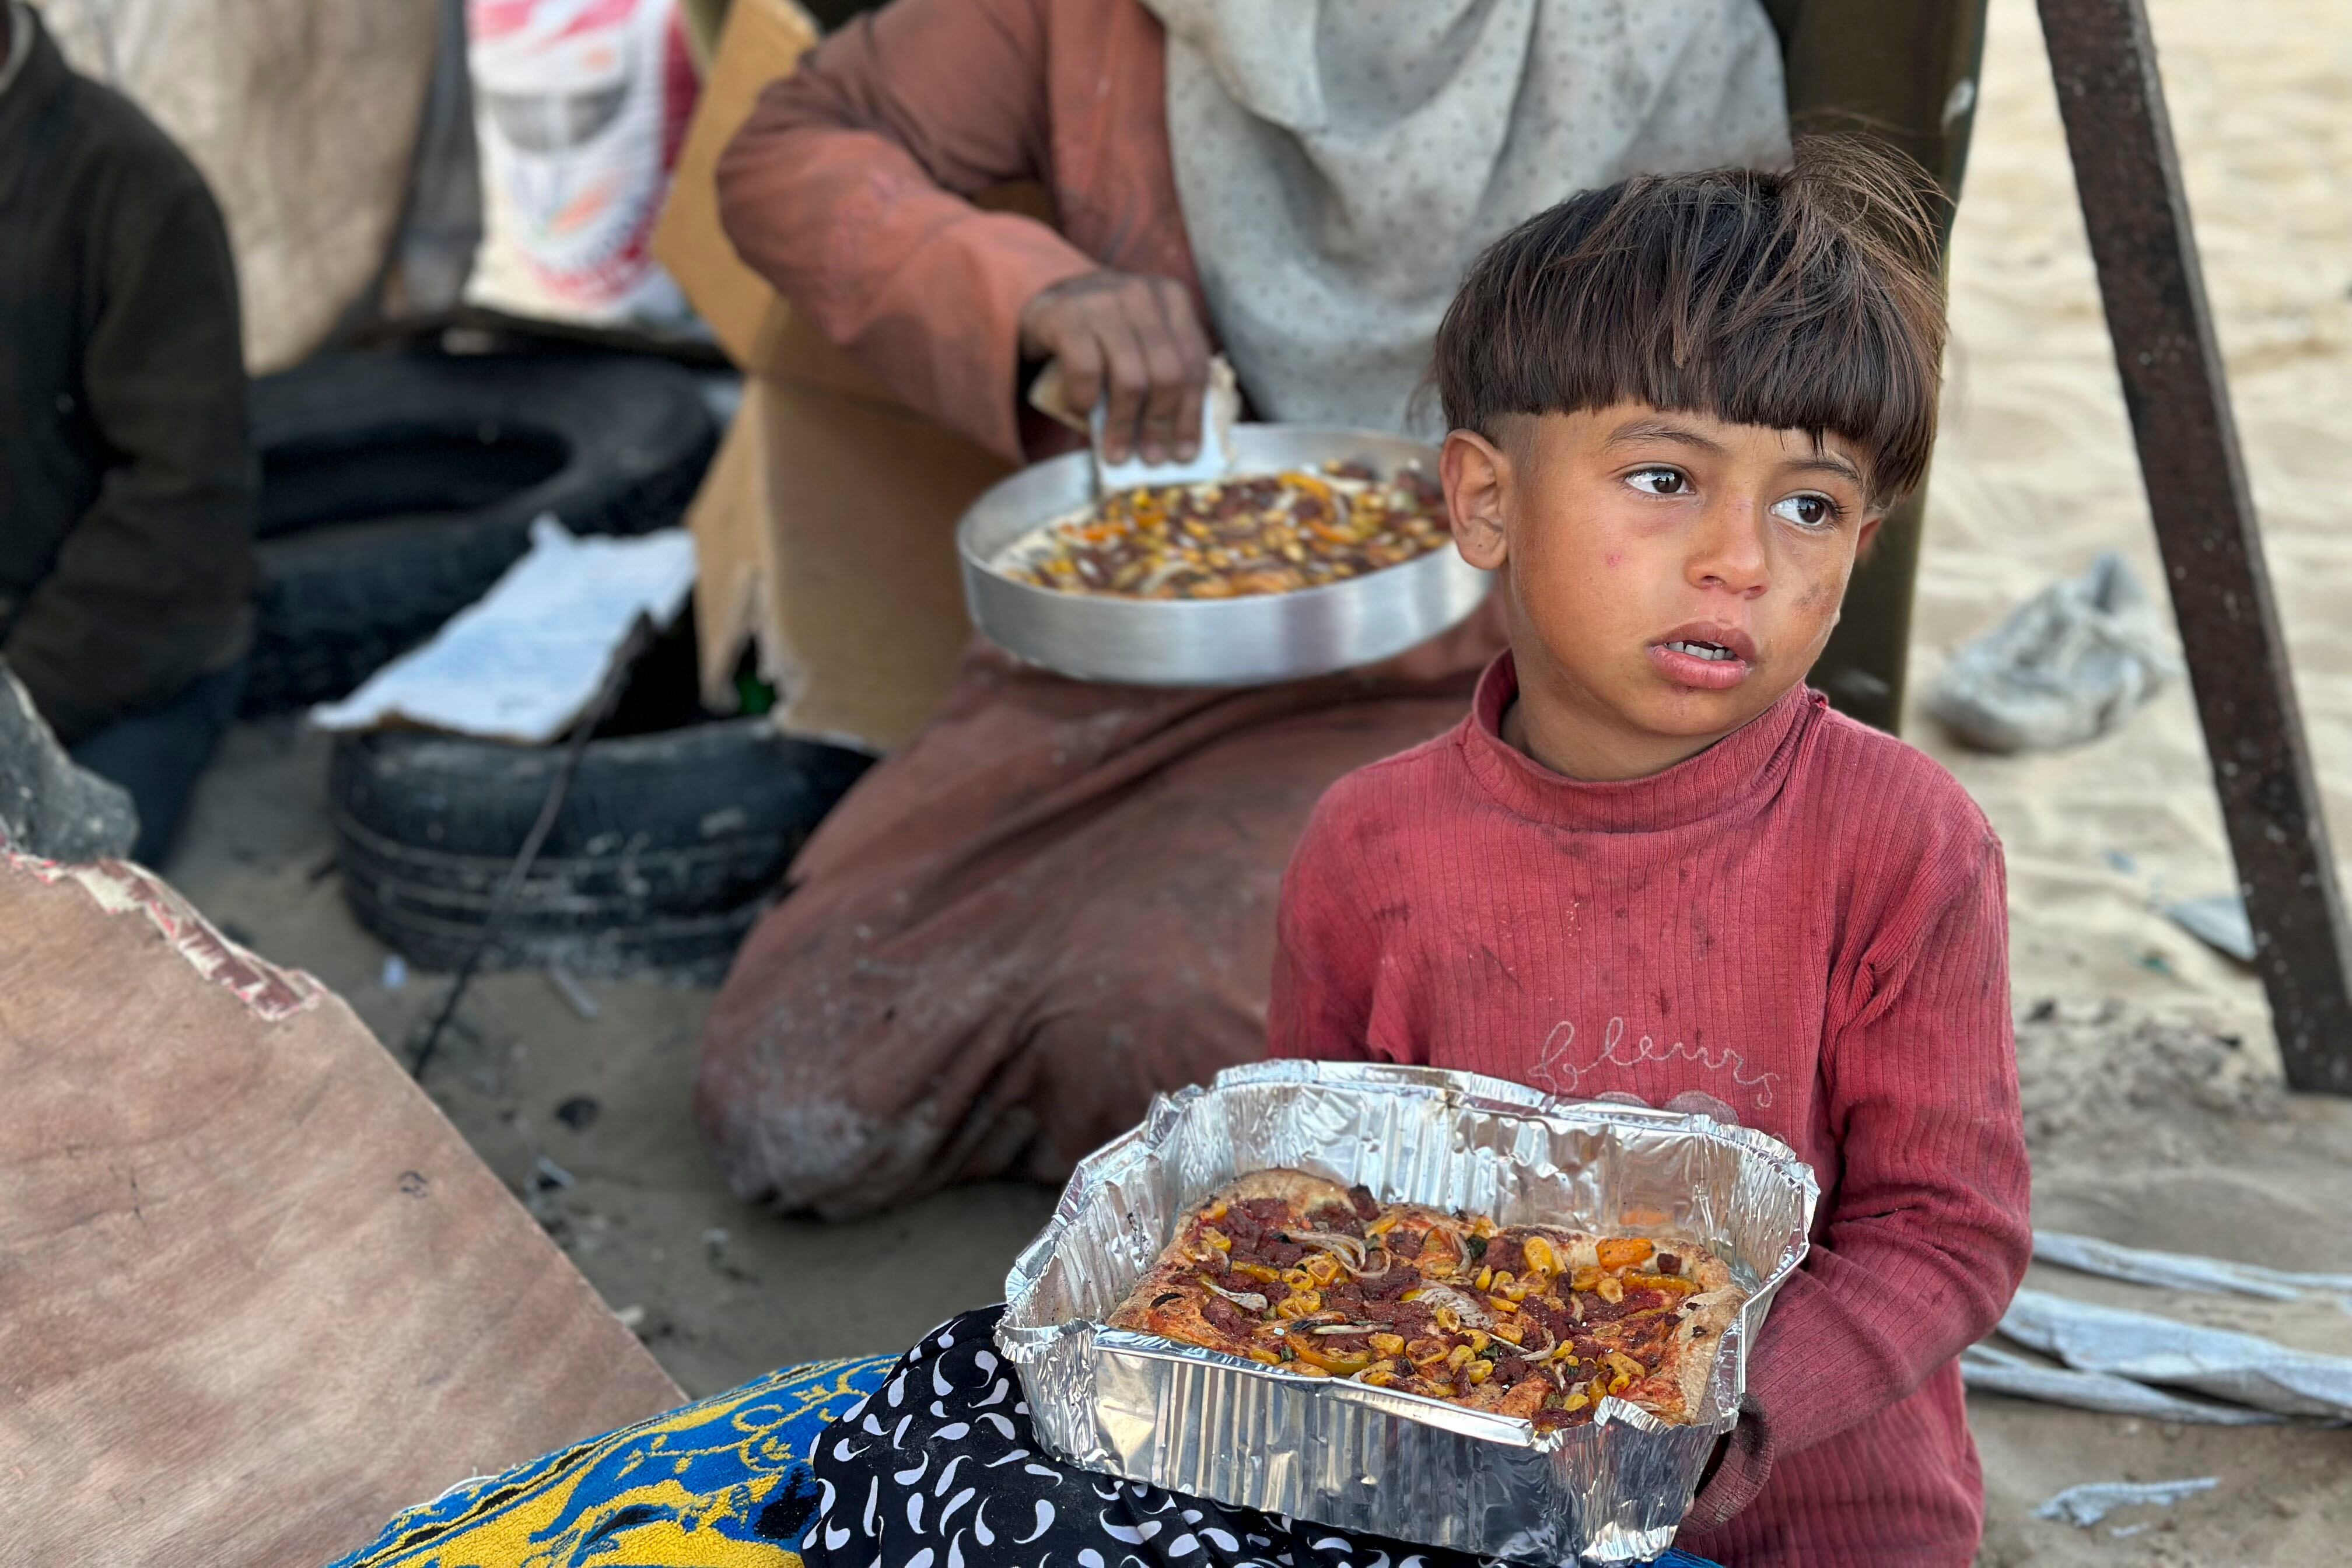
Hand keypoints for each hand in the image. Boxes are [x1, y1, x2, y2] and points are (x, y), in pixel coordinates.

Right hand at [1019, 271, 1210, 463]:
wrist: (1049, 299)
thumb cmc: (1103, 330)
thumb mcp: (1141, 337)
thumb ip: (1163, 371)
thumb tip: (1176, 441)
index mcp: (1172, 299)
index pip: (1194, 364)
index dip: (1192, 415)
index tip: (1185, 453)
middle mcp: (1142, 295)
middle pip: (1168, 373)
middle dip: (1160, 423)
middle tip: (1151, 457)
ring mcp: (1105, 302)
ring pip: (1131, 378)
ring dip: (1124, 424)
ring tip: (1117, 452)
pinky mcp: (1067, 315)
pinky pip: (1086, 371)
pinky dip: (1086, 399)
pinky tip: (1083, 412)